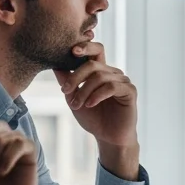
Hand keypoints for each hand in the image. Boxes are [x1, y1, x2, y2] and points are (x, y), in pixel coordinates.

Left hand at [54, 41, 138, 178]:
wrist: (108, 138)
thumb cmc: (93, 118)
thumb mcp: (74, 98)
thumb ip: (67, 82)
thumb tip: (54, 64)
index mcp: (100, 71)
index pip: (95, 50)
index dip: (86, 46)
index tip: (72, 50)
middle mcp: (112, 73)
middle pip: (93, 64)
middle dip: (76, 76)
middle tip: (65, 91)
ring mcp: (122, 80)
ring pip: (100, 76)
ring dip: (84, 91)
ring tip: (76, 105)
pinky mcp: (130, 91)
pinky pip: (112, 86)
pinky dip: (97, 95)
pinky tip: (90, 104)